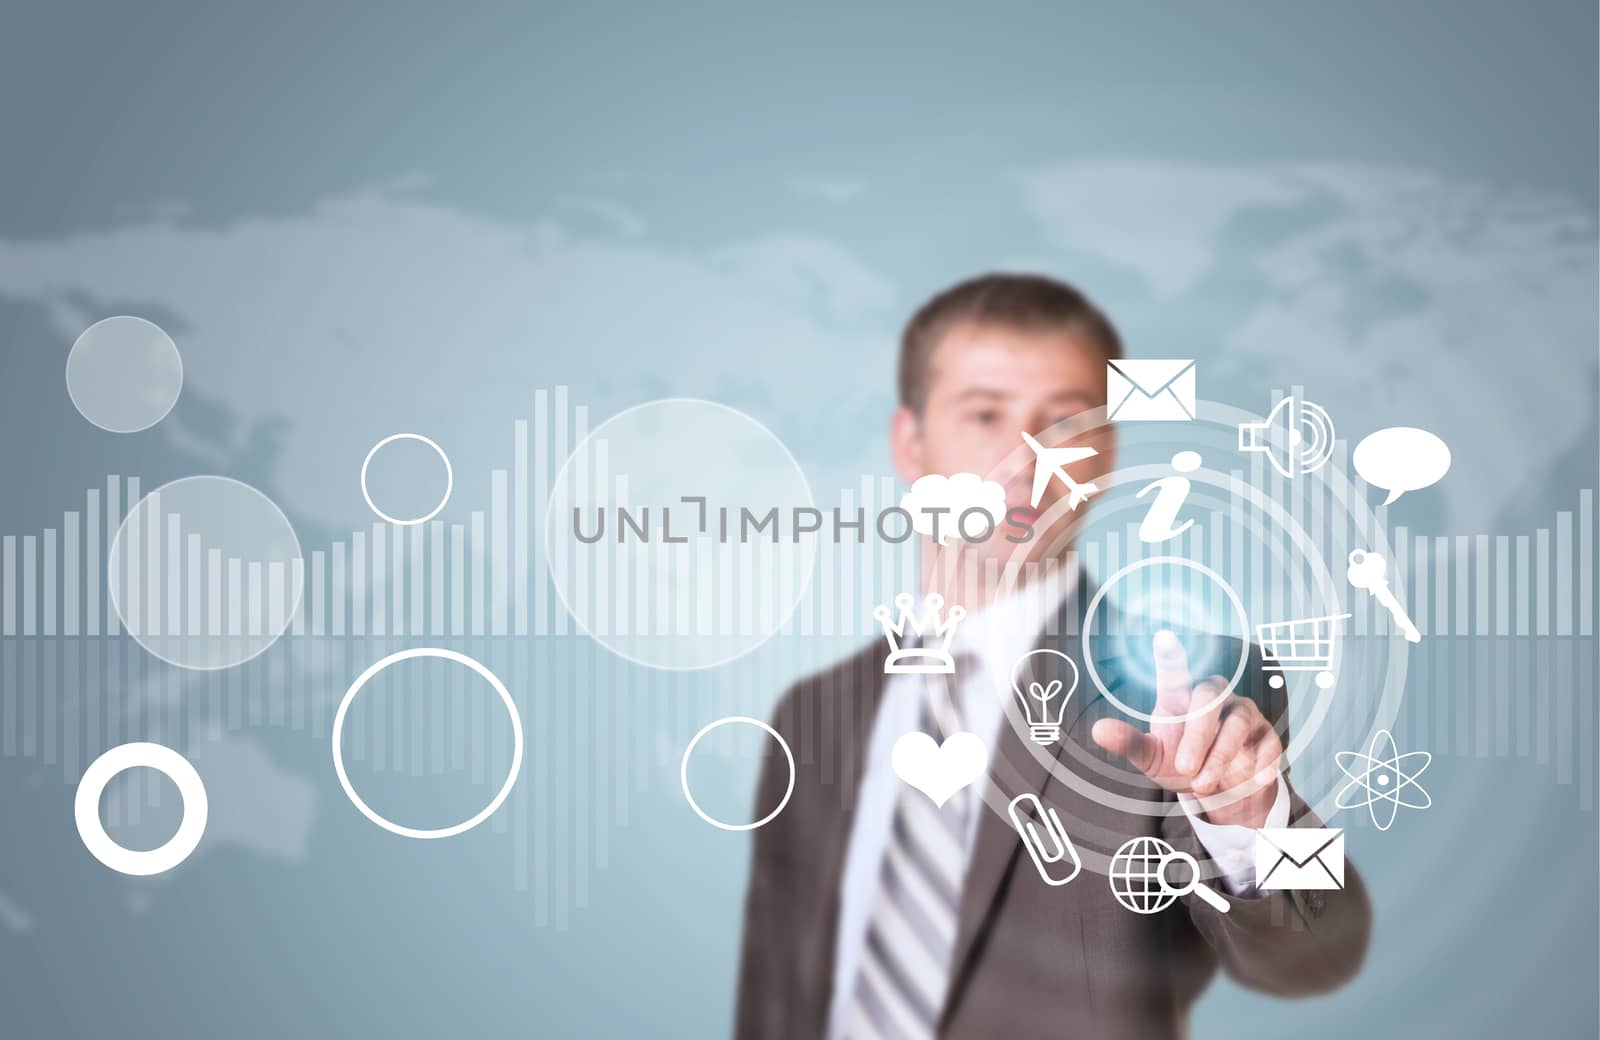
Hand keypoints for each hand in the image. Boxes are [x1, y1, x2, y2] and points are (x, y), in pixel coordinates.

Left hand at [1091, 630, 1281, 828]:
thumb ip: (1129, 743)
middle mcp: (1213, 699)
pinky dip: (1259, 763)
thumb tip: (1098, 730)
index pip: (1175, 673)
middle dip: (1198, 735)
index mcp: (1180, 699)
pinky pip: (1268, 742)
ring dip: (1221, 755)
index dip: (1171, 656)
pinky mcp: (1267, 735)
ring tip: (1203, 784)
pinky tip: (1250, 780)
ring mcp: (1243, 714)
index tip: (1164, 637)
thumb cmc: (1182, 764)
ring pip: (1237, 722)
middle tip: (1185, 768)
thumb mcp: (1152, 758)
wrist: (1220, 792)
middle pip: (1209, 697)